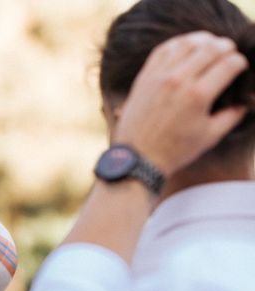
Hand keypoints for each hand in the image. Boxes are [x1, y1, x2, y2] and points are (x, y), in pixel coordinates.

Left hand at [115, 31, 247, 176]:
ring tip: (211, 44)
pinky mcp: (144, 77)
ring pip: (186, 44)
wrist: (138, 157)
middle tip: (230, 51)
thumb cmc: (175, 150)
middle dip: (226, 46)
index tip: (241, 66)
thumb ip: (232, 115)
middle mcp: (178, 81)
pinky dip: (178, 43)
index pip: (229, 64)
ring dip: (204, 40)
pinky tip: (186, 46)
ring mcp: (159, 77)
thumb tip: (246, 100)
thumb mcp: (210, 136)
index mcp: (198, 96)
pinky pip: (163, 50)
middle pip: (210, 48)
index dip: (240, 62)